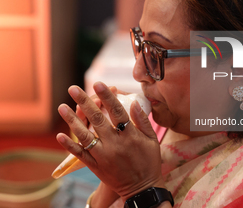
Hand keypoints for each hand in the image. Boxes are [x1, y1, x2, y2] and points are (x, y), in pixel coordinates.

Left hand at [56, 82, 164, 200]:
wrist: (142, 189)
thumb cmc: (150, 162)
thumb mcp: (152, 140)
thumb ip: (143, 121)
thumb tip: (134, 102)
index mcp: (130, 136)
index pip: (117, 111)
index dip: (107, 97)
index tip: (98, 84)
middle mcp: (115, 144)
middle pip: (97, 119)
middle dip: (84, 102)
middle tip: (73, 89)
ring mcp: (104, 156)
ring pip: (85, 135)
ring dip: (72, 120)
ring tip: (61, 106)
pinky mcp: (96, 166)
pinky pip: (81, 154)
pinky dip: (69, 145)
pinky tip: (60, 135)